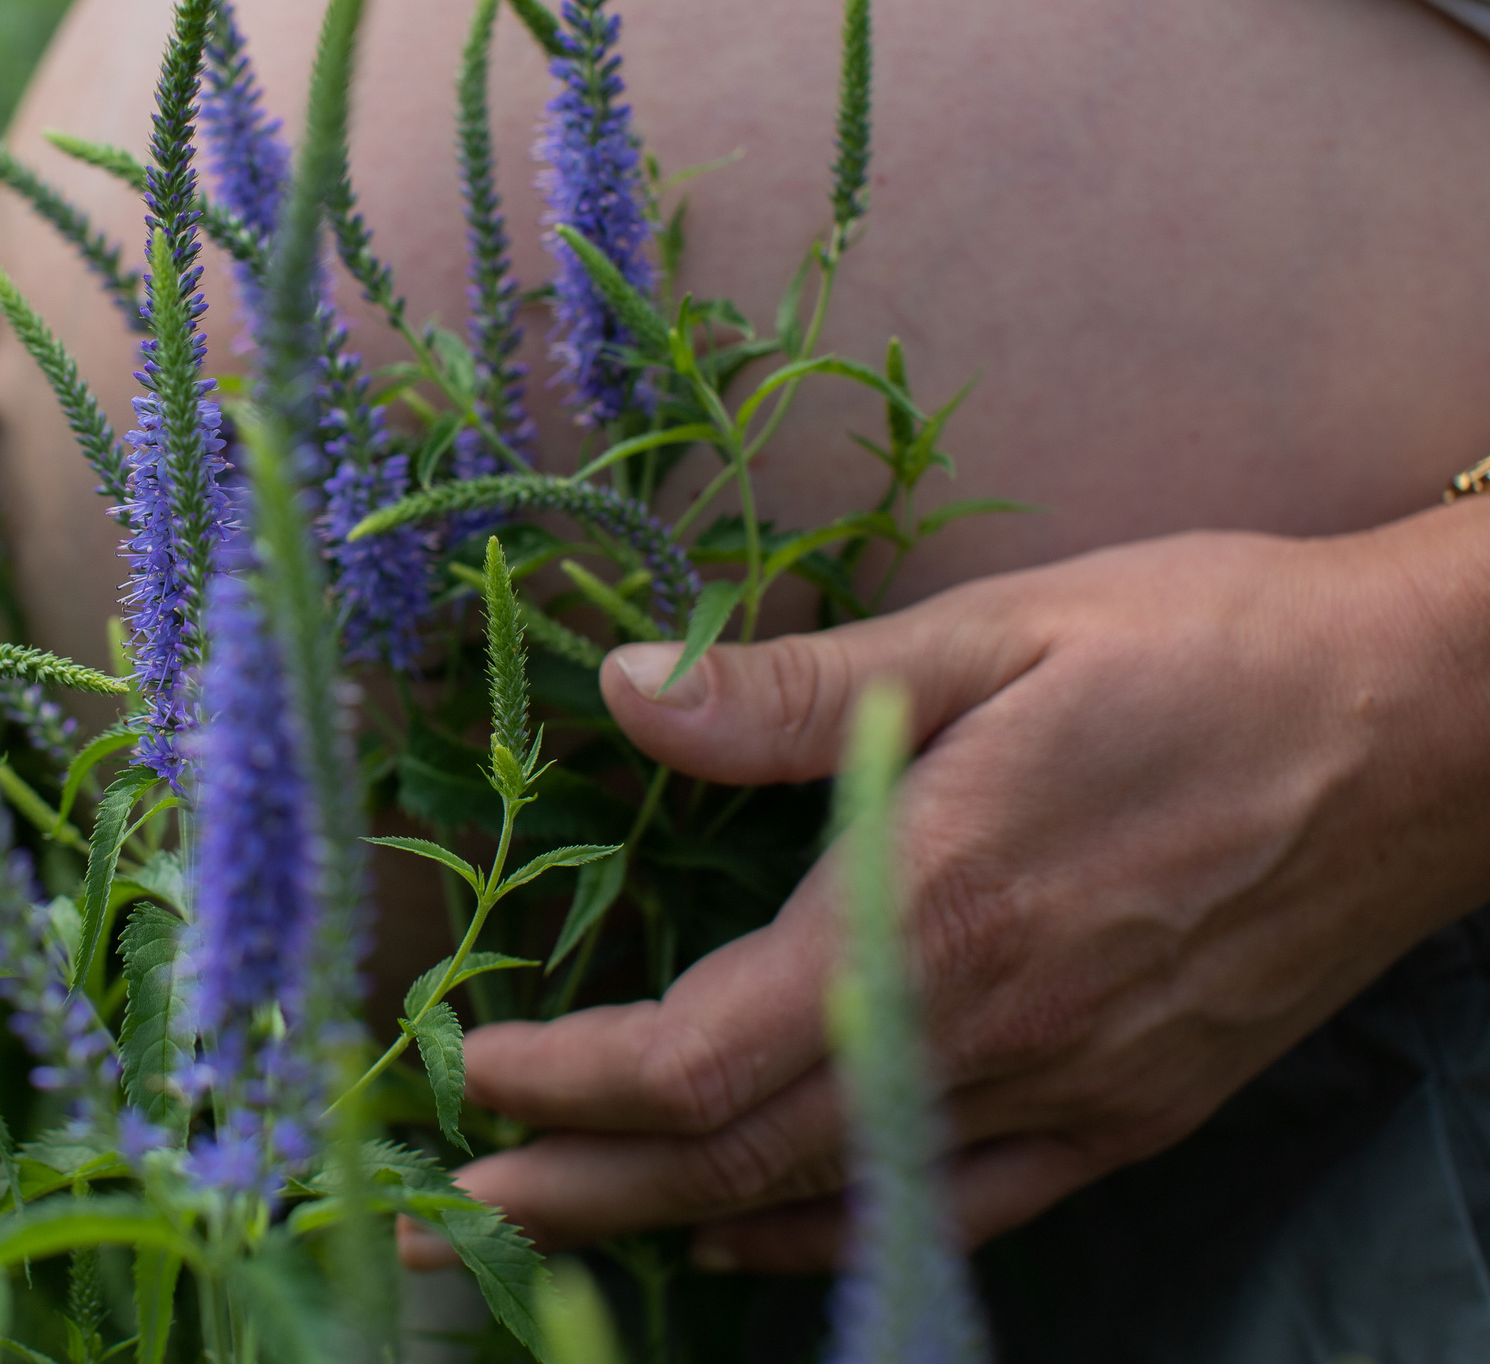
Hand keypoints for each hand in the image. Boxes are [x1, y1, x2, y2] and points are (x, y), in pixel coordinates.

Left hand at [399, 506, 1489, 1273]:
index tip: (474, 1065)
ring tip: (566, 1213)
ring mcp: (1068, 1094)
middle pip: (739, 1157)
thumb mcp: (994, 632)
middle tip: (467, 1192)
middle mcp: (990, 1033)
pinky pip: (951, 1209)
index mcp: (931, 911)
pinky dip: (826, 1228)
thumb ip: (800, 691)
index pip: (699, 1058)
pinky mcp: (1130, 1114)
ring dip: (675, 1215)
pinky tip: (751, 1225)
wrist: (1431, 729)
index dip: (569, 1079)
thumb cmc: (1204, 651)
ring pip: (832, 1197)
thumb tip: (626, 689)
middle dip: (586, 1182)